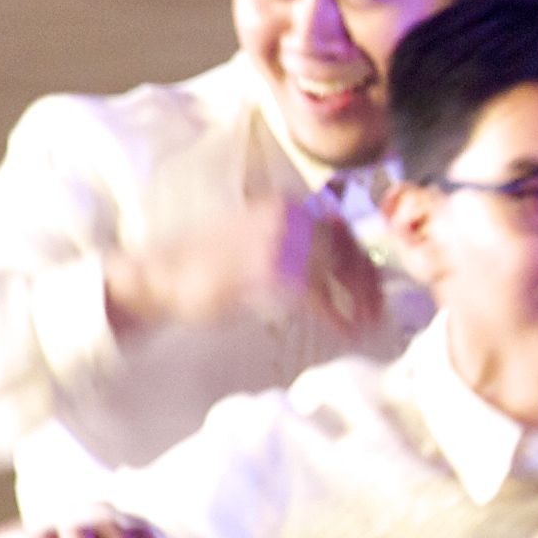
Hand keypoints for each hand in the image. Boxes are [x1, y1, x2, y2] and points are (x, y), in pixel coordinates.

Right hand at [110, 194, 385, 346]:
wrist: (160, 275)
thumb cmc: (206, 264)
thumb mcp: (254, 239)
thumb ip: (292, 243)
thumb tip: (334, 260)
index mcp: (283, 205)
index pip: (341, 227)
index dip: (363, 258)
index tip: (374, 284)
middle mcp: (284, 216)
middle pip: (348, 246)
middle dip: (368, 281)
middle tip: (378, 310)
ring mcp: (276, 241)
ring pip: (339, 269)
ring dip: (359, 300)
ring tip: (365, 325)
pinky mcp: (267, 272)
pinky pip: (318, 295)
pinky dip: (336, 315)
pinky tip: (344, 331)